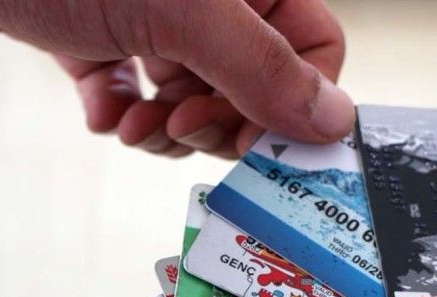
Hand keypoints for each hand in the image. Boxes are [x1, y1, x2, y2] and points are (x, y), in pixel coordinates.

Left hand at [0, 0, 352, 157]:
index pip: (311, 52)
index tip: (254, 142)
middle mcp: (210, 4)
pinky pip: (139, 98)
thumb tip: (334, 120)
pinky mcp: (106, 43)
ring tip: (133, 124)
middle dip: (218, 122)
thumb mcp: (182, 13)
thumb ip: (263, 67)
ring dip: (168, 128)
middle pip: (253, 88)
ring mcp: (156, 22)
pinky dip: (124, 115)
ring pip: (197, 101)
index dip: (290, 106)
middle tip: (180, 123)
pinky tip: (102, 108)